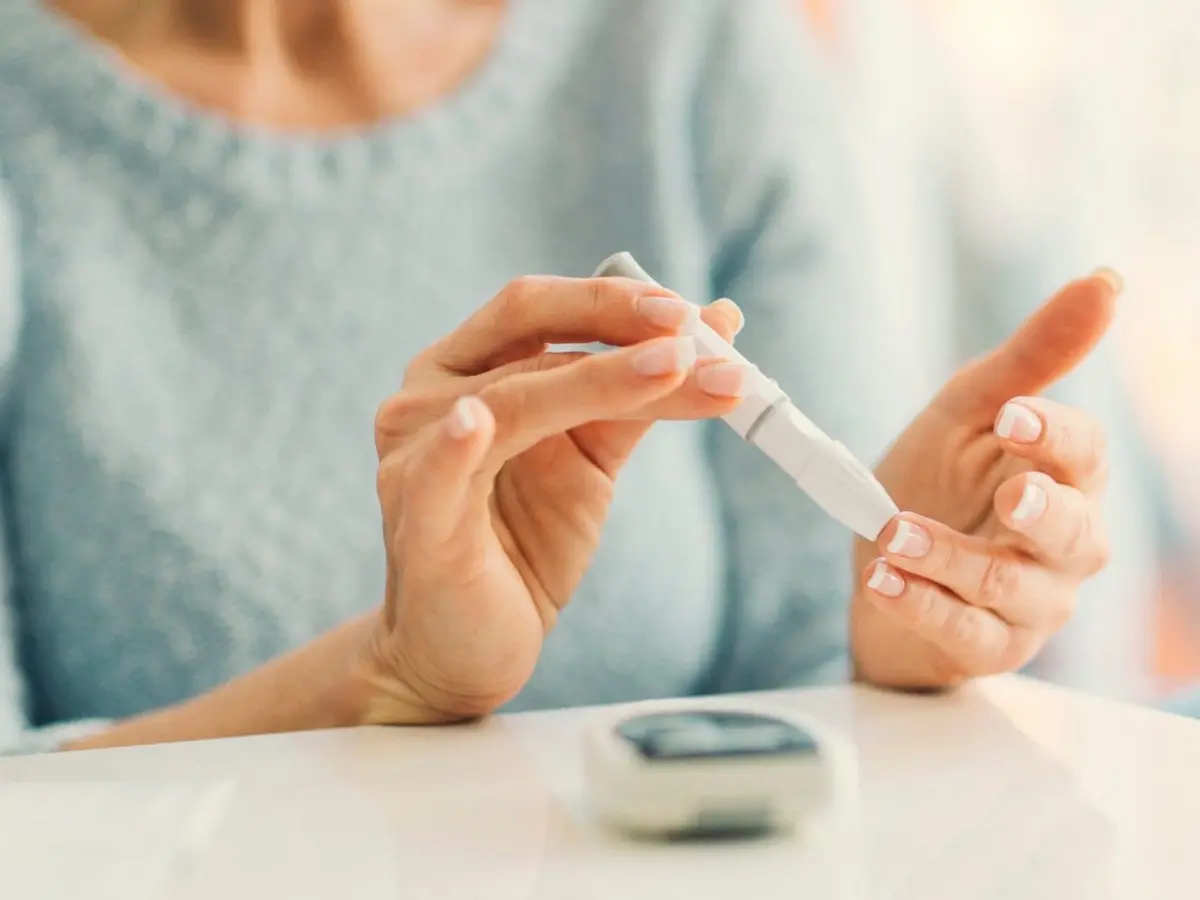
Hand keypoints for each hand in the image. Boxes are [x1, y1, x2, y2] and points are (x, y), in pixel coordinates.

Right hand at [355, 276, 743, 722]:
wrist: (467, 650)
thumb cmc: (522, 546)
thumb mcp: (590, 461)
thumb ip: (640, 397)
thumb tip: (718, 326)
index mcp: (466, 370)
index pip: (537, 308)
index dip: (612, 300)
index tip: (692, 314)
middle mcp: (428, 398)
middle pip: (526, 333)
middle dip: (613, 322)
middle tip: (689, 331)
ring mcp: (414, 456)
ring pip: (513, 399)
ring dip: (600, 381)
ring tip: (675, 370)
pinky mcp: (418, 521)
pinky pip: (439, 473)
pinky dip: (457, 445)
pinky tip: (477, 422)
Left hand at [851, 270, 1120, 688]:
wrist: (884, 562)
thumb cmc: (939, 481)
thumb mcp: (969, 412)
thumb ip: (1031, 358)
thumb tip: (1106, 280)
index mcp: (1065, 477)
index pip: (1084, 455)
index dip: (1054, 435)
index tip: (1012, 415)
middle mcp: (1064, 544)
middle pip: (1077, 534)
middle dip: (1044, 513)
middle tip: (1010, 495)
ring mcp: (1031, 602)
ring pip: (1011, 586)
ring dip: (951, 559)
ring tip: (894, 534)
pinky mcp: (987, 645)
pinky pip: (963, 631)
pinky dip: (919, 605)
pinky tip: (881, 580)